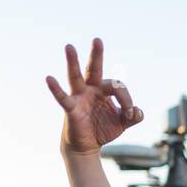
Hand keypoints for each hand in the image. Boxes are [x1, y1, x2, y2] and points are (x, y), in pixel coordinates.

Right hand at [46, 37, 143, 155]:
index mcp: (104, 90)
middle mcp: (90, 89)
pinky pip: (62, 97)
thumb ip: (133, 116)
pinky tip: (49, 78)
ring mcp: (79, 97)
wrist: (87, 146)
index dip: (126, 100)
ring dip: (73, 62)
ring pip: (76, 76)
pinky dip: (56, 89)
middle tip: (97, 40)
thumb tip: (137, 111)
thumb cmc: (103, 129)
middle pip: (94, 69)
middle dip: (96, 55)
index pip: (117, 87)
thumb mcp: (122, 123)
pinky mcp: (71, 108)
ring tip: (69, 47)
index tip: (129, 114)